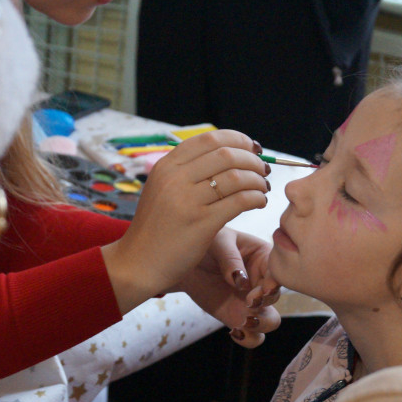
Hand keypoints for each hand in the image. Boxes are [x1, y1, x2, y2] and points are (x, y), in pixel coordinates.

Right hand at [102, 131, 269, 312]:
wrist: (138, 263)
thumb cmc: (156, 227)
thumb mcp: (162, 189)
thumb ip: (187, 171)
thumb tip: (228, 154)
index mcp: (167, 166)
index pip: (210, 139)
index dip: (237, 139)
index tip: (252, 148)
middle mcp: (175, 178)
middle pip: (227, 154)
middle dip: (252, 160)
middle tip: (263, 170)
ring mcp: (188, 201)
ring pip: (237, 177)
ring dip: (257, 180)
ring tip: (262, 188)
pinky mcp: (201, 224)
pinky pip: (240, 201)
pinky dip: (256, 198)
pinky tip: (259, 202)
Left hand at [176, 229, 281, 347]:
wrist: (184, 260)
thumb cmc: (206, 241)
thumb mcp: (217, 240)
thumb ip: (230, 258)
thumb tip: (241, 281)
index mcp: (263, 256)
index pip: (278, 271)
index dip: (273, 283)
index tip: (260, 290)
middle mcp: (261, 281)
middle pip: (276, 297)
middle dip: (264, 303)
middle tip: (248, 302)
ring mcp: (251, 302)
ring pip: (271, 321)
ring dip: (262, 324)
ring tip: (244, 322)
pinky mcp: (237, 317)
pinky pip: (253, 336)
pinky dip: (249, 339)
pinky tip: (235, 331)